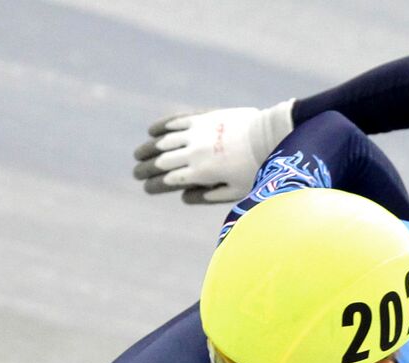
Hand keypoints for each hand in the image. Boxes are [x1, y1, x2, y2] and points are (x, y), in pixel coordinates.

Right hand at [132, 100, 294, 202]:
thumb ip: (208, 195)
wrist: (271, 136)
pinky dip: (162, 126)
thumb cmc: (257, 169)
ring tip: (140, 153)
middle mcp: (194, 153)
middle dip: (146, 168)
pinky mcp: (204, 118)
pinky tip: (153, 131)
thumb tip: (183, 197)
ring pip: (164, 141)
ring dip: (149, 148)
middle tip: (137, 172)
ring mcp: (197, 133)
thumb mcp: (235, 190)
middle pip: (162, 162)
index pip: (168, 181)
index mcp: (201, 174)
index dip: (154, 185)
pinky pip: (177, 122)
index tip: (146, 187)